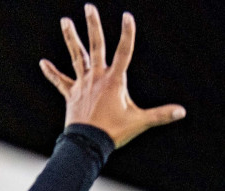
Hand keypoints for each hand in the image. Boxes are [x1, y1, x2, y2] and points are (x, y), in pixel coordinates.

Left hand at [40, 6, 184, 148]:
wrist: (87, 143)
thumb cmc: (114, 132)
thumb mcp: (140, 122)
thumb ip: (161, 115)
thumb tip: (182, 112)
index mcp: (114, 80)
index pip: (123, 52)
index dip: (127, 34)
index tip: (127, 16)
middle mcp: (97, 77)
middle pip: (95, 46)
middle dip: (93, 25)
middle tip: (89, 7)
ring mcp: (82, 84)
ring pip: (76, 56)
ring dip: (71, 38)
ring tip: (65, 20)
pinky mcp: (71, 94)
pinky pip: (60, 81)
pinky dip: (52, 72)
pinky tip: (43, 63)